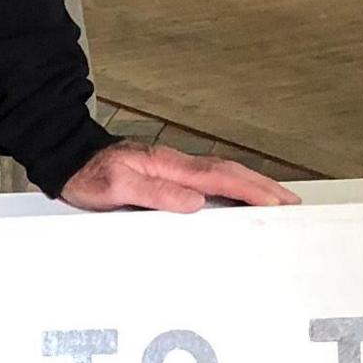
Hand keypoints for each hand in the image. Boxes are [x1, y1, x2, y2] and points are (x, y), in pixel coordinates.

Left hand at [60, 141, 299, 214]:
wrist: (71, 160)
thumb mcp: (117, 188)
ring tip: (276, 200)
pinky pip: (210, 180)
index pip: (221, 178)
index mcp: (171, 166)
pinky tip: (237, 198)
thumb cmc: (91, 176)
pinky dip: (232, 188)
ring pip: (224, 175)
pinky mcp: (169, 175)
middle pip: (231, 173)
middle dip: (263, 187)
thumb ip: (156, 194)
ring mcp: (175, 168)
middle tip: (290, 202)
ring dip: (252, 186)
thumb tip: (194, 202)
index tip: (277, 201)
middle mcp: (177, 164)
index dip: (252, 190)